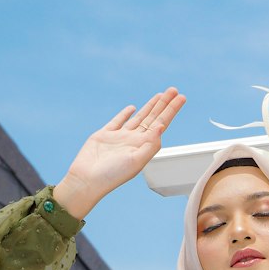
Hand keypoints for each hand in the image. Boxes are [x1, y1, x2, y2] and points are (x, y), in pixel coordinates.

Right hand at [54, 87, 185, 218]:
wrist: (87, 179)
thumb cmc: (112, 175)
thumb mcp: (136, 161)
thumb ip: (150, 145)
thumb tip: (161, 127)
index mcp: (143, 146)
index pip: (161, 123)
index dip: (171, 110)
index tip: (181, 97)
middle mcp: (134, 141)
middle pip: (153, 118)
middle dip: (164, 104)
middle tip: (174, 90)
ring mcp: (120, 137)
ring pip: (138, 117)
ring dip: (150, 106)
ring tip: (160, 95)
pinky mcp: (105, 135)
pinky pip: (118, 121)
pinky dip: (125, 114)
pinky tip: (132, 108)